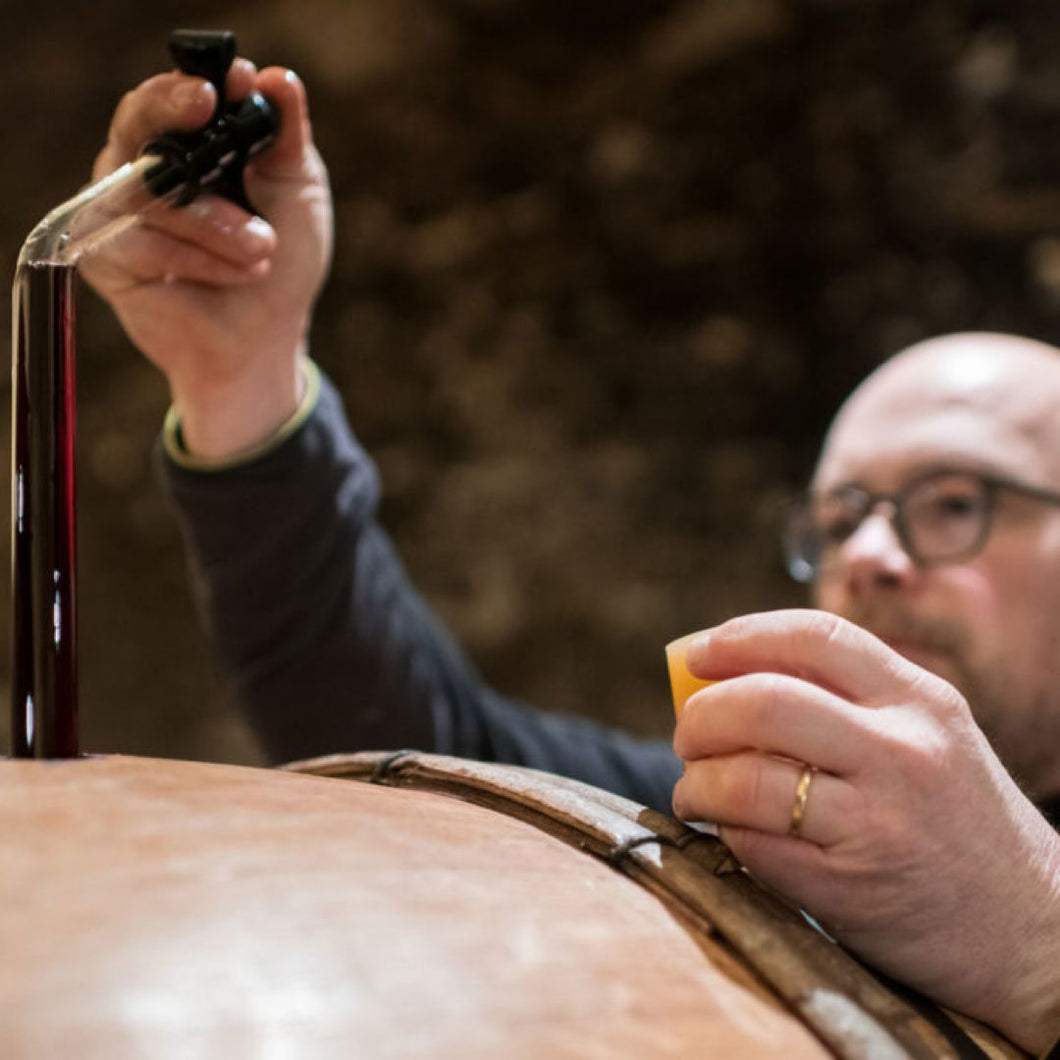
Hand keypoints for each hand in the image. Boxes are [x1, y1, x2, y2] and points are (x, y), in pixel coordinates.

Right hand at [80, 59, 332, 457]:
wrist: (267, 337)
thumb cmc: (282, 262)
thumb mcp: (298, 191)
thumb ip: (286, 135)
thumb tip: (277, 78)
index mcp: (185, 143)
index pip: (172, 96)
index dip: (192, 86)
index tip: (229, 86)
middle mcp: (142, 167)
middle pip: (136, 121)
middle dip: (173, 112)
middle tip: (207, 110)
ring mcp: (118, 211)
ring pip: (150, 189)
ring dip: (217, 221)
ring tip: (262, 248)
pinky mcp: (104, 257)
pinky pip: (140, 241)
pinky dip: (198, 258)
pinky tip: (237, 273)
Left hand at [672, 608, 1059, 1051]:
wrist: (1033, 933)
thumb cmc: (957, 823)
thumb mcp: (927, 739)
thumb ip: (847, 702)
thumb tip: (724, 676)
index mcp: (920, 700)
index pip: (816, 635)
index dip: (740, 637)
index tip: (696, 655)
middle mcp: (903, 751)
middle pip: (763, 702)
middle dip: (701, 715)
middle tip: (687, 734)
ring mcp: (879, 820)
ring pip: (744, 778)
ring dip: (696, 782)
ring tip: (695, 790)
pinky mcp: (851, 887)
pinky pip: (753, 845)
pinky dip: (722, 833)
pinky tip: (726, 832)